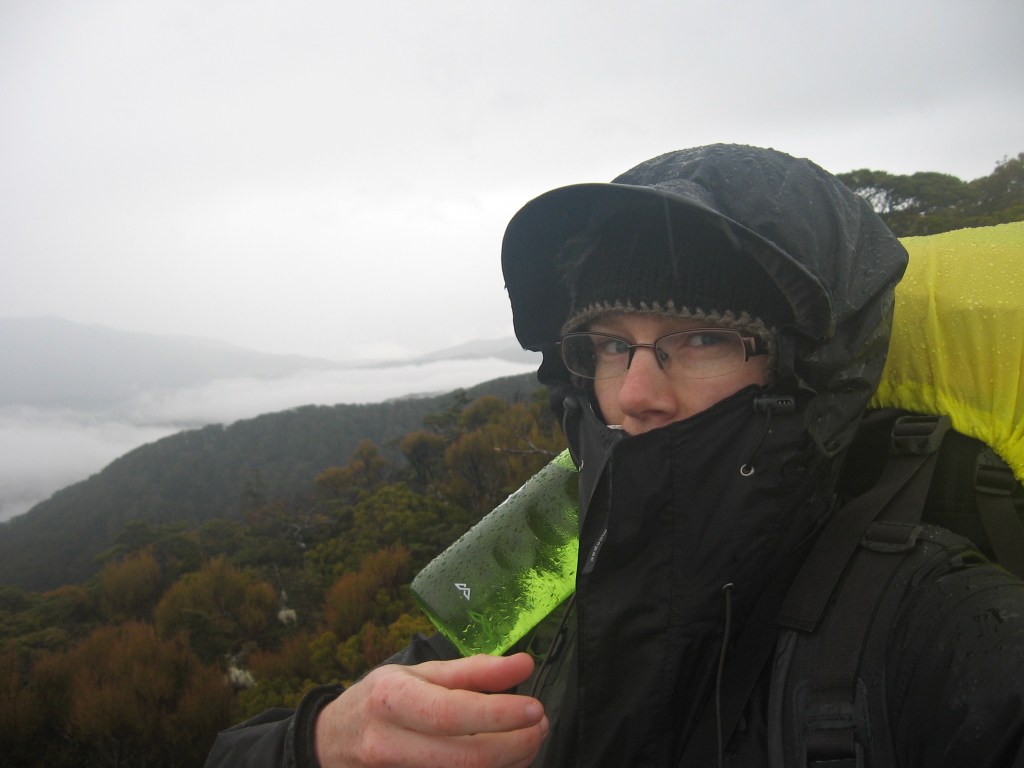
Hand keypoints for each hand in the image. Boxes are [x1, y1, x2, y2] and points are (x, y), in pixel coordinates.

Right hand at [314, 652, 547, 766]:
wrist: (332, 741)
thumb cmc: (381, 701)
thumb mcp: (420, 673)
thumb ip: (474, 670)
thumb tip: (523, 664)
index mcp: (392, 700)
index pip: (451, 714)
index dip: (498, 715)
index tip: (534, 708)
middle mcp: (389, 743)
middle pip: (464, 757)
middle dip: (515, 745)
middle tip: (540, 725)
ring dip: (510, 763)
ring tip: (528, 740)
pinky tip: (504, 760)